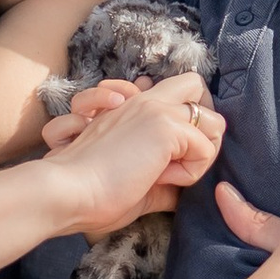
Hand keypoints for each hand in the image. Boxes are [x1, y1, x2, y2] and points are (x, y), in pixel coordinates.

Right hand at [47, 73, 221, 238]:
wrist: (67, 192)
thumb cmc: (89, 193)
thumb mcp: (128, 179)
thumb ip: (156, 178)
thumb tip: (178, 193)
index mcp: (130, 108)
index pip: (172, 91)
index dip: (184, 121)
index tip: (166, 157)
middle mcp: (144, 101)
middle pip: (195, 85)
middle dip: (203, 119)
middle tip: (184, 155)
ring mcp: (155, 110)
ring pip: (212, 118)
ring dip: (199, 152)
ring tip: (166, 173)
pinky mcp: (164, 126)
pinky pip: (205, 148)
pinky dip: (189, 173)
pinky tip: (157, 179)